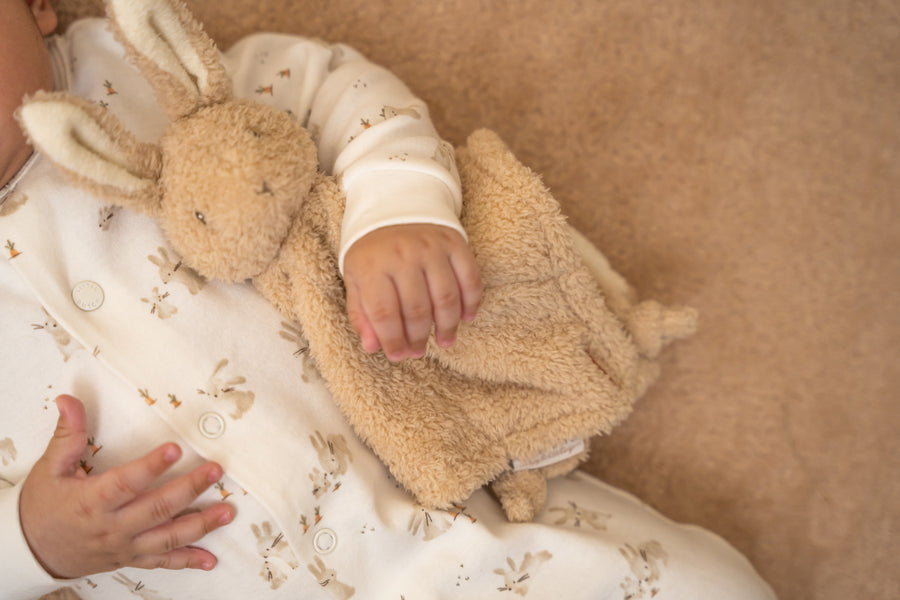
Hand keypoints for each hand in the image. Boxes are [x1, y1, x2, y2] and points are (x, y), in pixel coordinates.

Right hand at [19, 395, 235, 578]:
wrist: (31, 551)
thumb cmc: (43, 507)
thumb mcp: (49, 468)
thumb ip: (66, 434)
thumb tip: (69, 399)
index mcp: (92, 501)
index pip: (126, 483)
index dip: (151, 466)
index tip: (175, 449)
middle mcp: (112, 527)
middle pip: (156, 508)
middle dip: (189, 489)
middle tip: (214, 471)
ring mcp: (124, 546)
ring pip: (167, 537)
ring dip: (200, 525)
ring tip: (227, 512)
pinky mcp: (130, 558)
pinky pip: (162, 562)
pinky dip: (187, 561)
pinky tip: (210, 559)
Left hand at [343, 223, 482, 360]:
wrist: (396, 202)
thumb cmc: (373, 249)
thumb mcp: (356, 277)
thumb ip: (361, 312)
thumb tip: (373, 347)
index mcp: (372, 265)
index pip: (384, 313)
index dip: (393, 340)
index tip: (398, 355)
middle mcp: (403, 255)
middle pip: (417, 309)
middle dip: (418, 338)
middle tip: (419, 351)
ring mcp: (431, 248)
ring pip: (446, 298)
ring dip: (447, 326)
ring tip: (445, 340)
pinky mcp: (455, 243)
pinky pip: (469, 278)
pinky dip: (471, 301)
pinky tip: (466, 317)